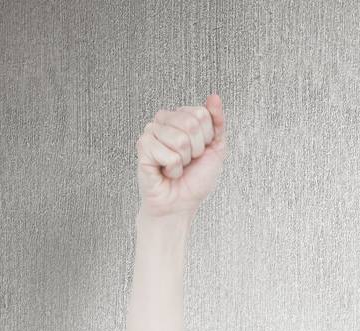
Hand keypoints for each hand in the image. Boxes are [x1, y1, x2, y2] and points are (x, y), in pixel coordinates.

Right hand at [136, 93, 227, 219]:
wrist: (181, 203)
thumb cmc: (195, 179)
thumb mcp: (216, 149)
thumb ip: (217, 123)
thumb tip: (214, 97)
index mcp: (181, 117)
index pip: (201, 114)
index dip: (207, 138)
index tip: (200, 152)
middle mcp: (164, 120)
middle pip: (191, 124)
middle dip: (196, 149)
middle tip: (188, 161)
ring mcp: (151, 131)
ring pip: (180, 139)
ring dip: (183, 161)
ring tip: (176, 166)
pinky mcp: (142, 146)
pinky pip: (168, 154)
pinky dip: (173, 169)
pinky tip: (166, 171)